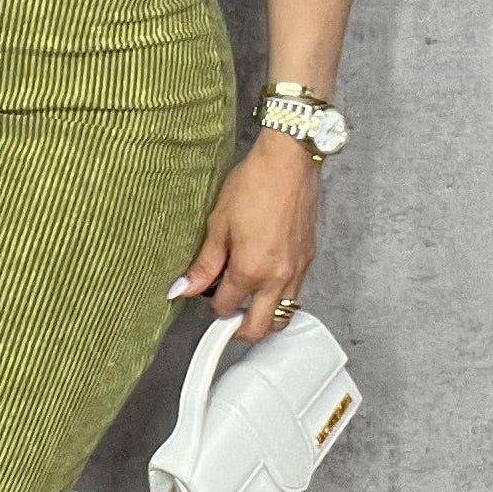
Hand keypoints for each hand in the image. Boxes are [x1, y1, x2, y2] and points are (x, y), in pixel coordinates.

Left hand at [166, 130, 320, 342]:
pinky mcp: (309, 259)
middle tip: (225, 318)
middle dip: (239, 330)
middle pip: (259, 327)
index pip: (226, 308)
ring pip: (283, 315)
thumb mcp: (218, 223)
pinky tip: (265, 280)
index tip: (204, 297)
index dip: (211, 306)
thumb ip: (204, 263)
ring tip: (246, 301)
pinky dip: (279, 297)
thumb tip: (184, 288)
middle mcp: (278, 277)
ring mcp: (297, 270)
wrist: (289, 161)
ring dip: (263, 317)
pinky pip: (295, 293)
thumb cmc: (254, 183)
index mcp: (251, 270)